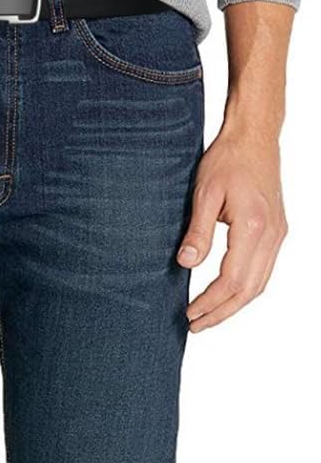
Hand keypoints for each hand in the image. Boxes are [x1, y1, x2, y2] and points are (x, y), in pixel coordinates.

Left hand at [177, 125, 287, 332]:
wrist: (254, 137)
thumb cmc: (227, 159)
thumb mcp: (204, 193)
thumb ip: (197, 231)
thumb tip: (185, 264)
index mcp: (253, 227)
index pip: (232, 280)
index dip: (210, 302)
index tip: (190, 314)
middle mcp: (272, 235)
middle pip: (249, 290)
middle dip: (222, 312)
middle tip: (196, 325)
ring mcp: (278, 234)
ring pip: (260, 283)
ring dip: (234, 304)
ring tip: (208, 315)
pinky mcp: (277, 230)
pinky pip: (264, 270)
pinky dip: (245, 287)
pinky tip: (227, 292)